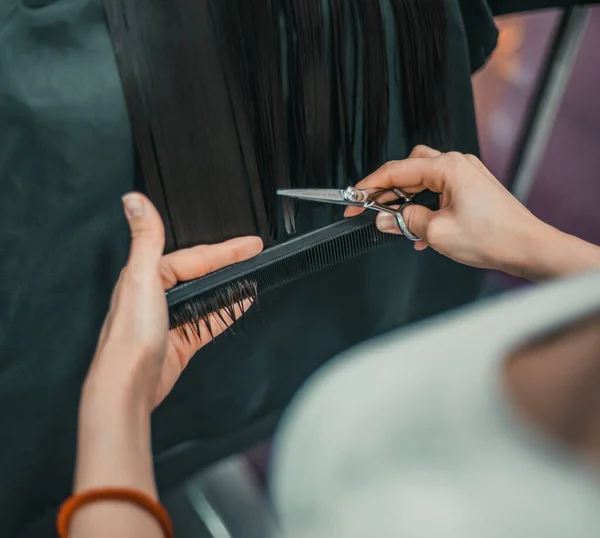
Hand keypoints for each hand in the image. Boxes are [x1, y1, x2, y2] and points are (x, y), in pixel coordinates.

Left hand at [86, 193, 262, 410]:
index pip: (195, 255)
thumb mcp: (141, 279)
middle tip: (254, 254)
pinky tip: (241, 306)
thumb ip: (146, 239)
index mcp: (147, 275)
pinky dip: (227, 312)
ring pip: (207, 297)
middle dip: (229, 263)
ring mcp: (171, 319)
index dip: (225, 249)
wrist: (128, 384)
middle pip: (202, 273)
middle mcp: (158, 295)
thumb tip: (134, 201)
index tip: (251, 244)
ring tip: (251, 278)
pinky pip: (210, 321)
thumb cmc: (129, 335)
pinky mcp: (180, 340)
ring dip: (230, 287)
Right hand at [345, 145, 546, 273]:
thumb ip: (404, 220)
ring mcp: (465, 176)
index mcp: (447, 167)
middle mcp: (457, 165)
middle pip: (408, 171)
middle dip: (386, 191)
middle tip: (369, 210)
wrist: (527, 247)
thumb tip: (384, 219)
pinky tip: (416, 230)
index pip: (396, 171)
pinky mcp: (470, 189)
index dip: (369, 186)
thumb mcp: (436, 232)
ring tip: (393, 222)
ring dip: (404, 201)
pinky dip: (422, 207)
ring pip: (421, 182)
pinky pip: (436, 192)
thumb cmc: (494, 237)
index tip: (354, 199)